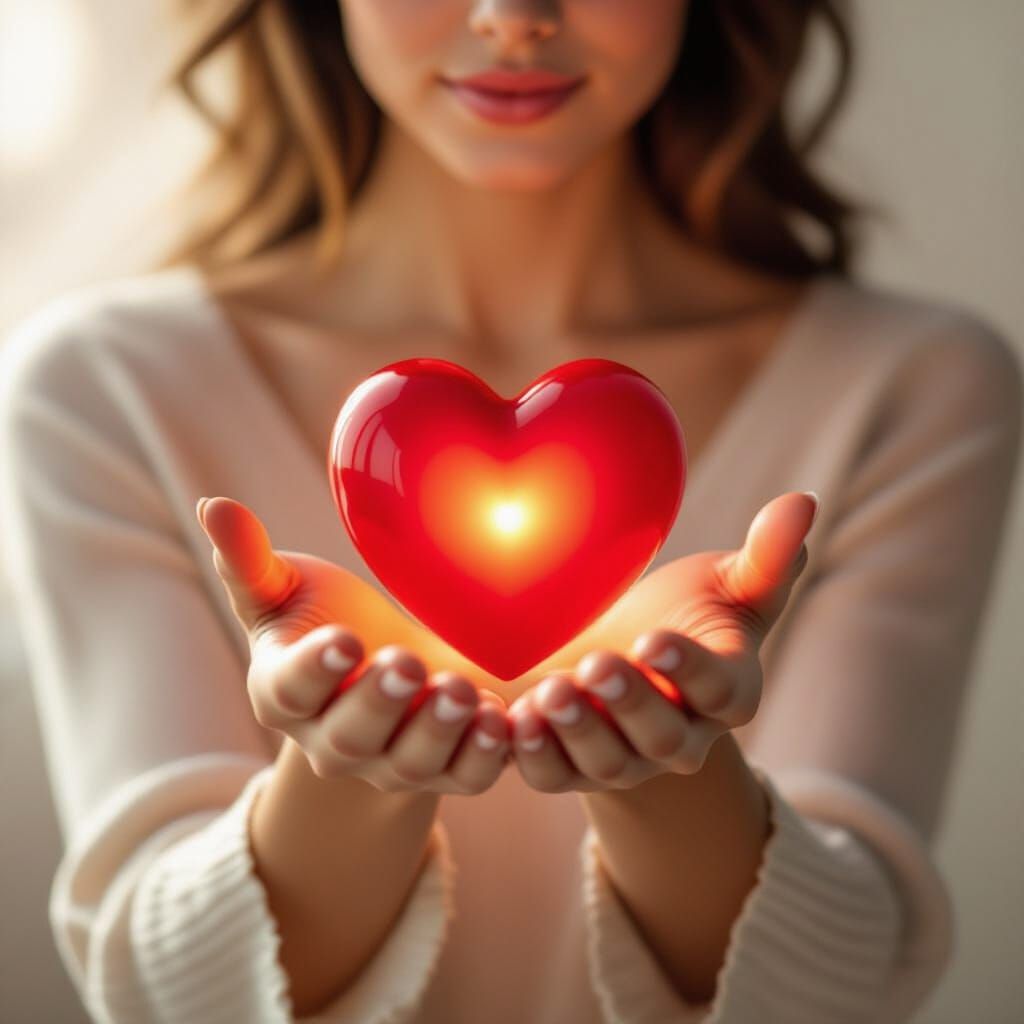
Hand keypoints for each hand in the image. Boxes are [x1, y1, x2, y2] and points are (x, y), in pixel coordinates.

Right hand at [196, 496, 511, 793]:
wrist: (391, 673)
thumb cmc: (333, 622)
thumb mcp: (289, 589)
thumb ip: (252, 560)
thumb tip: (215, 506)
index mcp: (286, 693)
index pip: (290, 689)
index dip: (314, 670)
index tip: (344, 638)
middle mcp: (335, 741)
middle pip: (350, 735)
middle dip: (379, 702)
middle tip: (408, 665)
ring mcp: (392, 763)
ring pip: (410, 762)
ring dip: (437, 731)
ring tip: (462, 690)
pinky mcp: (446, 772)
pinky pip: (465, 776)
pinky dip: (484, 754)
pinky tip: (503, 718)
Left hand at [507, 492, 817, 791]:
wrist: (626, 657)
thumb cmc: (686, 613)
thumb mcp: (728, 583)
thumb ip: (767, 556)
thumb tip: (803, 502)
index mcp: (726, 691)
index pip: (719, 689)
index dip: (689, 669)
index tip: (654, 638)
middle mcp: (679, 737)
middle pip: (662, 736)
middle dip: (629, 704)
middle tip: (595, 665)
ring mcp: (625, 759)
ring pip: (606, 762)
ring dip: (576, 732)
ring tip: (547, 693)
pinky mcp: (572, 768)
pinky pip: (553, 774)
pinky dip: (534, 754)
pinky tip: (511, 722)